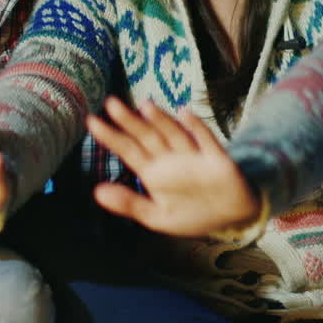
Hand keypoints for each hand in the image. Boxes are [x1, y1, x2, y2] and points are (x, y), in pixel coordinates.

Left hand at [86, 98, 258, 236]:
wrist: (232, 218)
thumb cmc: (192, 214)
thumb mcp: (157, 216)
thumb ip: (129, 204)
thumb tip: (97, 192)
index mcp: (153, 171)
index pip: (128, 149)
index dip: (110, 136)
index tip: (91, 121)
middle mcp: (169, 158)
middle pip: (146, 136)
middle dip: (130, 121)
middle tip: (111, 103)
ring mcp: (193, 156)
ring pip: (173, 134)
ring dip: (161, 120)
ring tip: (145, 106)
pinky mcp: (217, 160)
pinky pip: (206, 141)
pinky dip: (197, 128)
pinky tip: (185, 114)